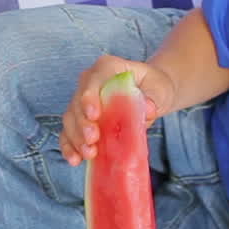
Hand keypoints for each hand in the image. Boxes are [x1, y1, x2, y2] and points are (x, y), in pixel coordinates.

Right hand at [60, 54, 177, 165]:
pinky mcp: (80, 121)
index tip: (94, 114)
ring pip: (71, 119)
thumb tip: (148, 108)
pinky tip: (75, 160)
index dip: (90, 97)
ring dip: (76, 138)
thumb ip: (153, 97)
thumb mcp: (159, 89)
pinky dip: (70, 147)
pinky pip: (69, 133)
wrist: (150, 95)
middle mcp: (89, 82)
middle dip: (82, 123)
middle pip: (77, 102)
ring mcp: (82, 102)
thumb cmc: (154, 88)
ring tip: (89, 154)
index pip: (94, 79)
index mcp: (107, 68)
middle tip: (92, 140)